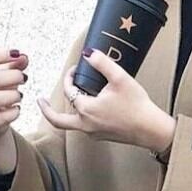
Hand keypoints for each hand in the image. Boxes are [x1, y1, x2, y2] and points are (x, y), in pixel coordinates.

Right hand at [0, 46, 30, 145]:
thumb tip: (24, 57)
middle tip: (24, 77)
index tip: (17, 53)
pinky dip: (10, 114)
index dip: (0, 55)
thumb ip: (15, 66)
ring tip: (20, 95)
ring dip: (10, 96)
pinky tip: (17, 110)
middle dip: (10, 77)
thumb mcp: (7, 78)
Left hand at [37, 48, 175, 152]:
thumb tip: (88, 53)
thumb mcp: (120, 78)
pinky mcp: (101, 137)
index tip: (75, 68)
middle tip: (40, 101)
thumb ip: (102, 63)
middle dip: (47, 110)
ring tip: (71, 97)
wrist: (151, 130)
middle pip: (58, 121)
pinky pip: (84, 127)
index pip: (70, 91)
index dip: (69, 77)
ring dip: (68, 110)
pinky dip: (81, 116)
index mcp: (87, 110)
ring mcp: (93, 133)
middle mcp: (86, 125)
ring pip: (72, 123)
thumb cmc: (137, 106)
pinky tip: (89, 106)